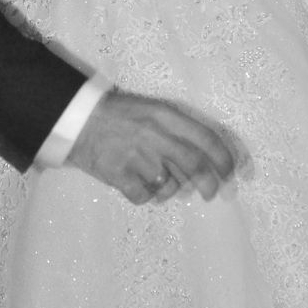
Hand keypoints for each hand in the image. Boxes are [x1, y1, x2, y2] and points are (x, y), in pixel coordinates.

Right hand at [67, 90, 234, 204]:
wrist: (78, 119)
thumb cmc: (118, 114)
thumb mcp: (150, 110)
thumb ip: (175, 129)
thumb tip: (204, 158)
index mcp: (164, 115)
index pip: (205, 138)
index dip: (222, 158)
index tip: (229, 171)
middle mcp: (154, 135)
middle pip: (194, 166)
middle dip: (209, 184)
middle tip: (211, 193)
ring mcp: (137, 157)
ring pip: (170, 186)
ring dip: (170, 189)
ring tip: (158, 180)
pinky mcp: (120, 176)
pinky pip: (145, 197)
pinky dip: (146, 196)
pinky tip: (138, 185)